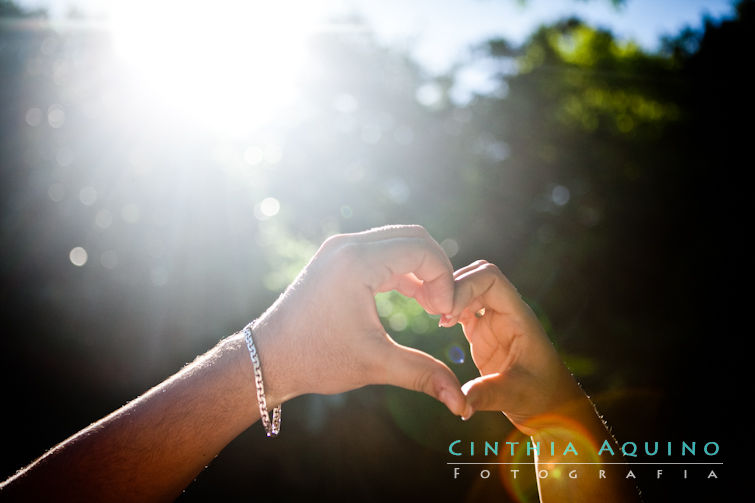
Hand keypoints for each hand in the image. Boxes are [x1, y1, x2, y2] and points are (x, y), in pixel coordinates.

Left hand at [250, 225, 466, 415]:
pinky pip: (383, 251)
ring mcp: (340, 248)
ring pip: (399, 242)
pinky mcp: (337, 258)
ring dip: (422, 270)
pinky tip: (416, 300)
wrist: (269, 358)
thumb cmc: (316, 359)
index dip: (444, 281)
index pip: (423, 250)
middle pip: (415, 237)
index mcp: (357, 262)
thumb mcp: (375, 364)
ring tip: (432, 308)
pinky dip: (404, 271)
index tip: (444, 315)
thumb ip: (423, 375)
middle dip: (437, 270)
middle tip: (442, 308)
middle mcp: (348, 245)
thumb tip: (461, 403)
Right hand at [442, 261, 585, 432]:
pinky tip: (441, 324)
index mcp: (518, 317)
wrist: (551, 408)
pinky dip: (449, 309)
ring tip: (435, 316)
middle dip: (453, 286)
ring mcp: (494, 321)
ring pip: (469, 288)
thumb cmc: (543, 398)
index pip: (491, 278)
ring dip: (450, 296)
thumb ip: (487, 394)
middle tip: (436, 311)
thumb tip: (459, 403)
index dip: (466, 286)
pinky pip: (463, 308)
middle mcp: (506, 313)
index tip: (448, 311)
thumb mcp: (515, 396)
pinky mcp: (483, 334)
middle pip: (477, 276)